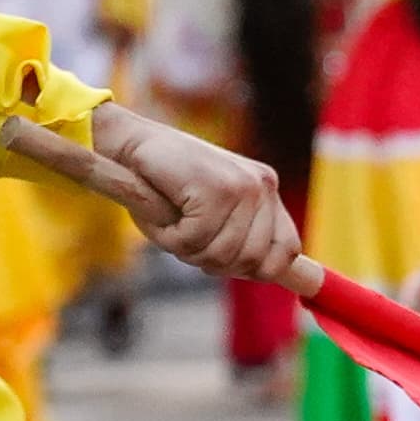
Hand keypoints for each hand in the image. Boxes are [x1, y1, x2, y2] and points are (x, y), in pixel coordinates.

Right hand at [89, 108, 304, 288]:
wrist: (133, 144)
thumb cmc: (165, 186)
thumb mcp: (212, 217)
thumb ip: (240, 241)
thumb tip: (274, 276)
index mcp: (266, 190)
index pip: (287, 251)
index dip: (258, 270)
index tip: (227, 265)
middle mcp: (261, 186)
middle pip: (252, 261)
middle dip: (213, 261)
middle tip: (188, 236)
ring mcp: (241, 186)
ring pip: (222, 255)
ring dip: (188, 249)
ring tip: (174, 220)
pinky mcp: (216, 189)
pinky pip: (194, 241)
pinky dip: (170, 236)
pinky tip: (164, 211)